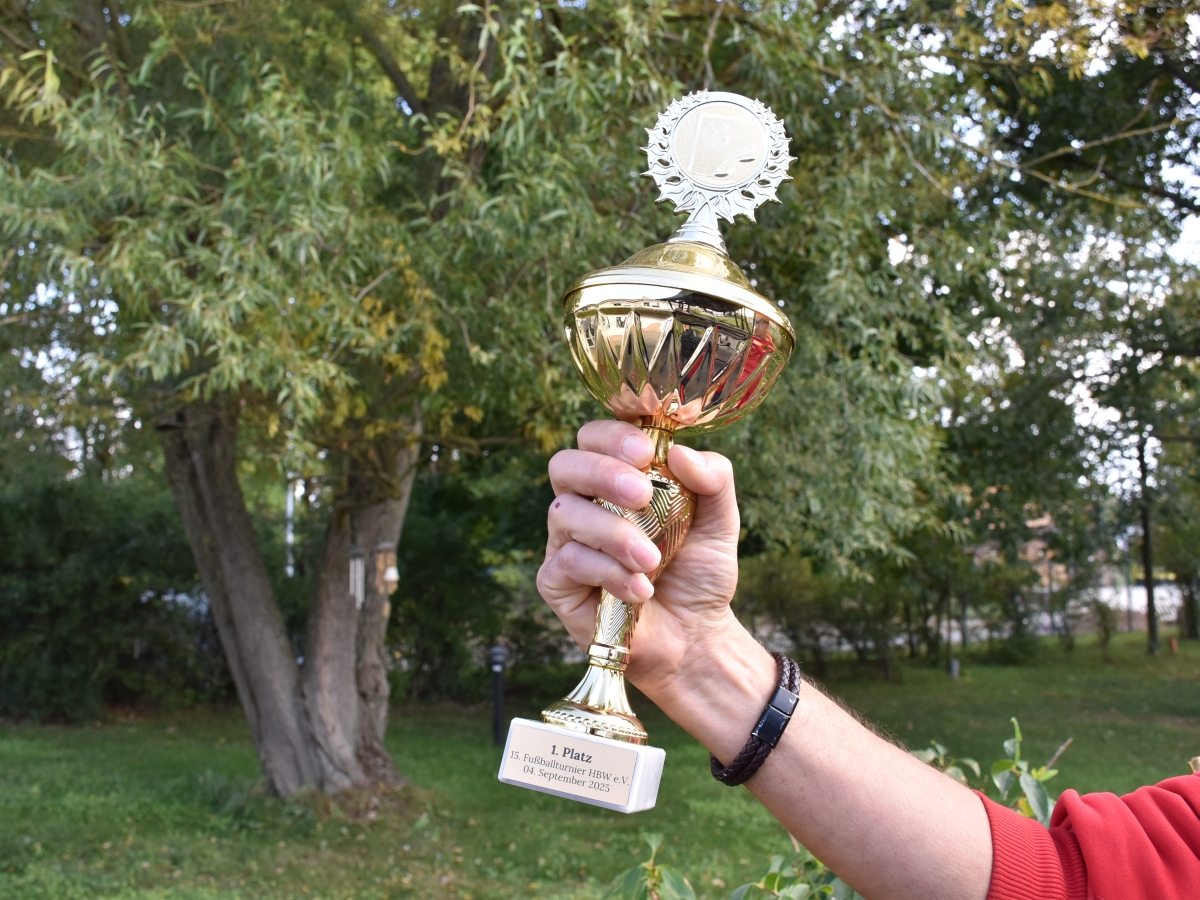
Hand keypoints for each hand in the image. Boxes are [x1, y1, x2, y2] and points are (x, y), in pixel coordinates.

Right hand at [537, 420, 742, 696]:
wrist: (695, 635)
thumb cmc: (699, 572)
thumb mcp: (720, 520)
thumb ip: (714, 479)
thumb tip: (680, 452)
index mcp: (617, 479)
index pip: (594, 437)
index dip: (612, 436)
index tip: (647, 453)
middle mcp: (584, 503)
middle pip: (565, 464)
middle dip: (603, 473)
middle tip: (643, 495)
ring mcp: (566, 541)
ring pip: (564, 512)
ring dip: (614, 533)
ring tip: (652, 561)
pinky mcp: (557, 582)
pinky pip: (567, 561)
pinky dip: (607, 572)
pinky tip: (638, 590)